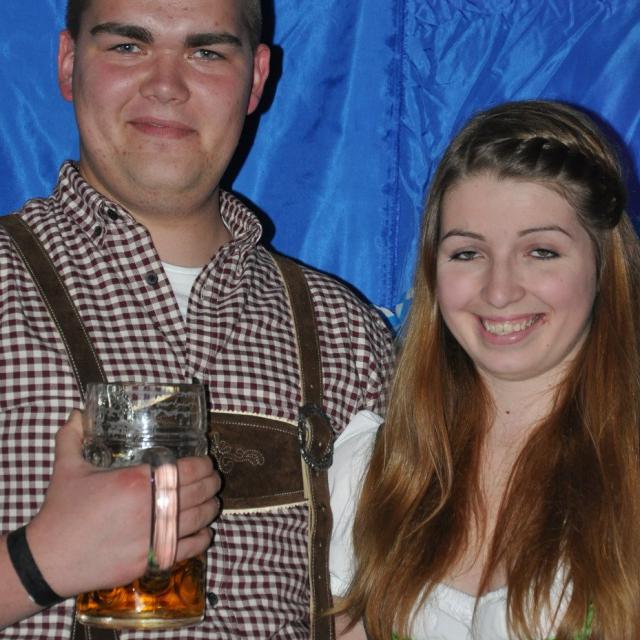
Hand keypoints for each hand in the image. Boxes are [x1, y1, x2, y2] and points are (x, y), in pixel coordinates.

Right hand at [26, 410, 219, 597]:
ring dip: (211, 508)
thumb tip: (77, 412)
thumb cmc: (61, 511)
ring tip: (211, 501)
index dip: (204, 465)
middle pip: (199, 492)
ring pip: (200, 519)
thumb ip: (73, 436)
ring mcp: (154, 536)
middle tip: (213, 479)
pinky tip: (204, 531)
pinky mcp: (152, 561)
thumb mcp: (67, 467)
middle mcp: (151, 507)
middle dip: (211, 483)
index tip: (206, 462)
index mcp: (137, 480)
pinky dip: (203, 538)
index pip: (188, 469)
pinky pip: (191, 549)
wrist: (49, 560)